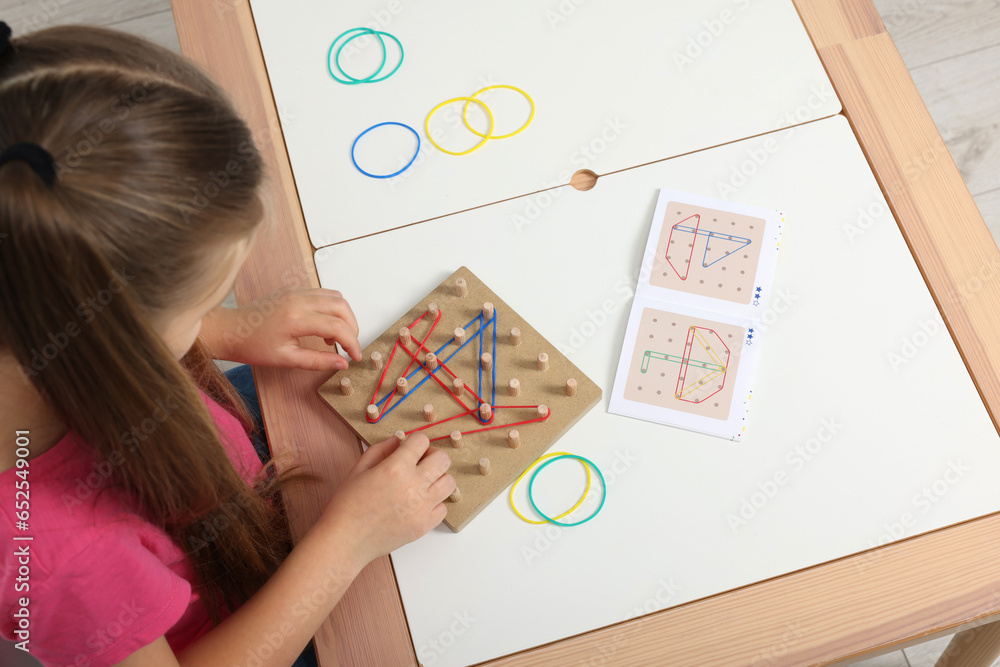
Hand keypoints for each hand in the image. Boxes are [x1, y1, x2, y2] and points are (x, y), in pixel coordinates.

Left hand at [204, 288, 361, 370]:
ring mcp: (296, 291)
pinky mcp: (293, 290)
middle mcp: (298, 299)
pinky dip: (331, 309)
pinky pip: (322, 293)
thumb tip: (341, 365)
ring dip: (343, 316)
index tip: (354, 357)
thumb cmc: (251, 345)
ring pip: (335, 296)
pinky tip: (322, 326)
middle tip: (349, 346)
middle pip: (342, 306)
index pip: (337, 326)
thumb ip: (317, 361)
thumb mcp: (286, 359)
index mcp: (295, 317)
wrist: (229, 330)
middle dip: (352, 327)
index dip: (352, 343)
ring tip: (335, 338)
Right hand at [319, 433, 454, 566]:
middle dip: (432, 456)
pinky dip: (434, 504)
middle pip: (443, 459)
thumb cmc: (347, 505)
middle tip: (420, 463)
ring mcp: (421, 507)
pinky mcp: (424, 526)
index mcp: (395, 468)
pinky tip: (419, 504)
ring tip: (422, 484)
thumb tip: (399, 441)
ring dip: (438, 479)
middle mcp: (413, 486)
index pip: (422, 440)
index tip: (410, 448)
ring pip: (449, 483)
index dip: (415, 441)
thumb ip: (381, 449)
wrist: (345, 540)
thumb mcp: (359, 468)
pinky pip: (443, 508)